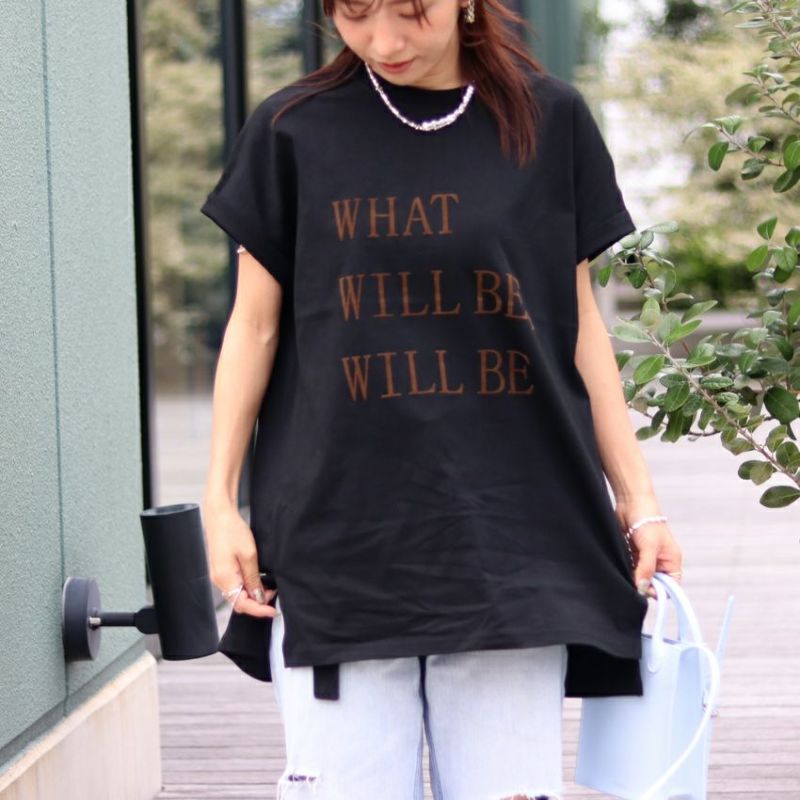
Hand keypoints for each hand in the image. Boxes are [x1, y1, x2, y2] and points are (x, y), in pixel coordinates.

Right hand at [202, 503, 278, 617]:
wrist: (219, 514)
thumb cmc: (232, 531)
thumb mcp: (249, 555)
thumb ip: (253, 579)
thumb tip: (259, 597)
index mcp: (225, 579)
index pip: (242, 605)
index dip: (259, 610)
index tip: (273, 610)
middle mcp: (219, 580)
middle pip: (238, 602)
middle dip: (257, 603)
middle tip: (274, 595)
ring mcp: (218, 575)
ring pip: (237, 594)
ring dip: (253, 595)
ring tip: (269, 588)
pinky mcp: (221, 569)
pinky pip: (234, 585)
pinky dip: (246, 587)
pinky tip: (257, 581)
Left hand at [614, 498, 682, 598]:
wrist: (631, 503)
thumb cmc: (647, 521)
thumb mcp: (649, 547)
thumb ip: (646, 569)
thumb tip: (642, 589)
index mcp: (671, 562)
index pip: (671, 586)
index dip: (659, 592)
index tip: (644, 591)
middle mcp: (660, 562)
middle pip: (654, 584)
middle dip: (643, 585)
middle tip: (631, 584)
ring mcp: (646, 558)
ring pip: (640, 577)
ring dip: (633, 578)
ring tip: (626, 573)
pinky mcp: (633, 554)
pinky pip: (631, 569)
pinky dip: (626, 570)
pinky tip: (621, 567)